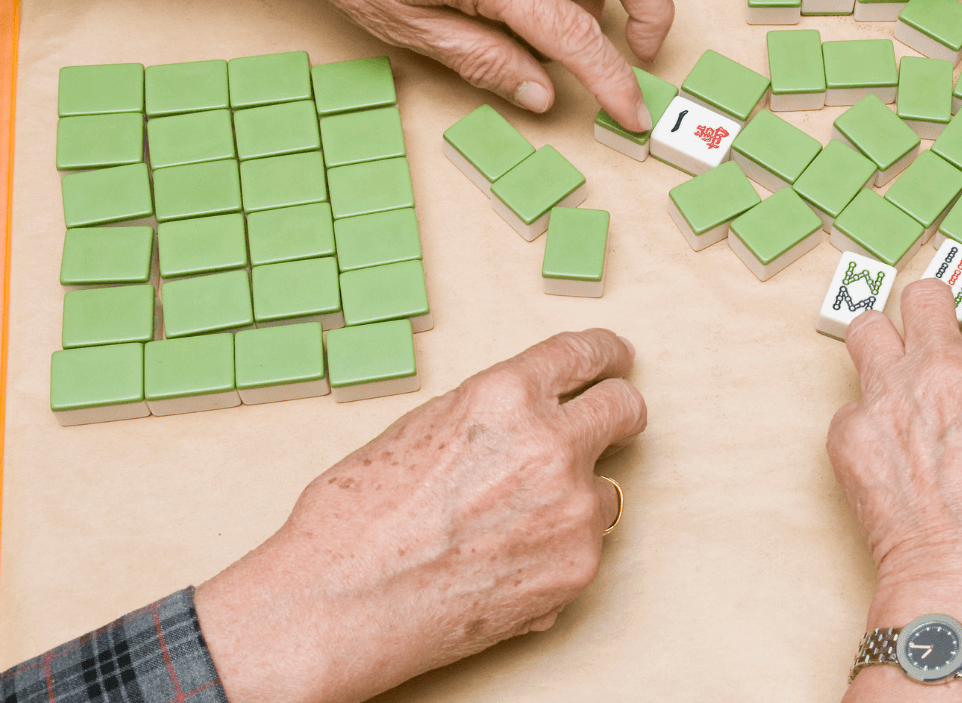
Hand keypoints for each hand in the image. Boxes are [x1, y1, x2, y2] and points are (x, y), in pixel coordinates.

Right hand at [193, 330, 645, 702]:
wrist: (337, 606)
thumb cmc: (355, 522)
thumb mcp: (419, 429)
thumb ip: (489, 417)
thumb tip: (529, 417)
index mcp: (504, 396)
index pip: (584, 354)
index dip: (607, 354)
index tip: (617, 359)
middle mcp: (549, 444)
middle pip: (624, 408)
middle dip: (617, 413)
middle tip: (607, 426)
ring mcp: (571, 508)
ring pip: (604, 488)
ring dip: (573, 499)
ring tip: (508, 527)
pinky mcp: (579, 567)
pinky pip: (587, 545)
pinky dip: (558, 551)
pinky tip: (503, 565)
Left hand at [831, 280, 961, 693]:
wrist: (960, 589)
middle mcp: (942, 370)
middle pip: (925, 295)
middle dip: (932, 310)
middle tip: (935, 335)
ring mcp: (889, 396)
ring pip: (868, 326)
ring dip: (882, 343)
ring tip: (891, 371)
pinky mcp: (849, 431)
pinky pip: (848, 404)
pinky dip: (864, 420)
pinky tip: (882, 451)